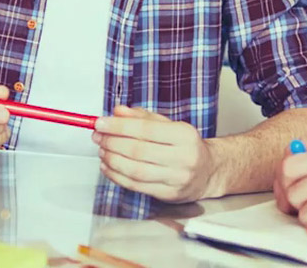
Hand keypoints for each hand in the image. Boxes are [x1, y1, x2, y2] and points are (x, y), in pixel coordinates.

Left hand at [93, 106, 215, 202]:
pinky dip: (117, 176)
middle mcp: (184, 157)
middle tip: (98, 137)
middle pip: (138, 150)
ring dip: (112, 160)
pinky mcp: (169, 195)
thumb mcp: (168, 125)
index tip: (100, 123)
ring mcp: (177, 178)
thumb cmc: (185, 146)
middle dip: (112, 142)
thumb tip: (118, 112)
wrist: (208, 171)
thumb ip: (142, 117)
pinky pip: (136, 186)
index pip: (146, 129)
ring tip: (102, 151)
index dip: (119, 126)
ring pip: (135, 170)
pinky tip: (108, 167)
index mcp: (184, 135)